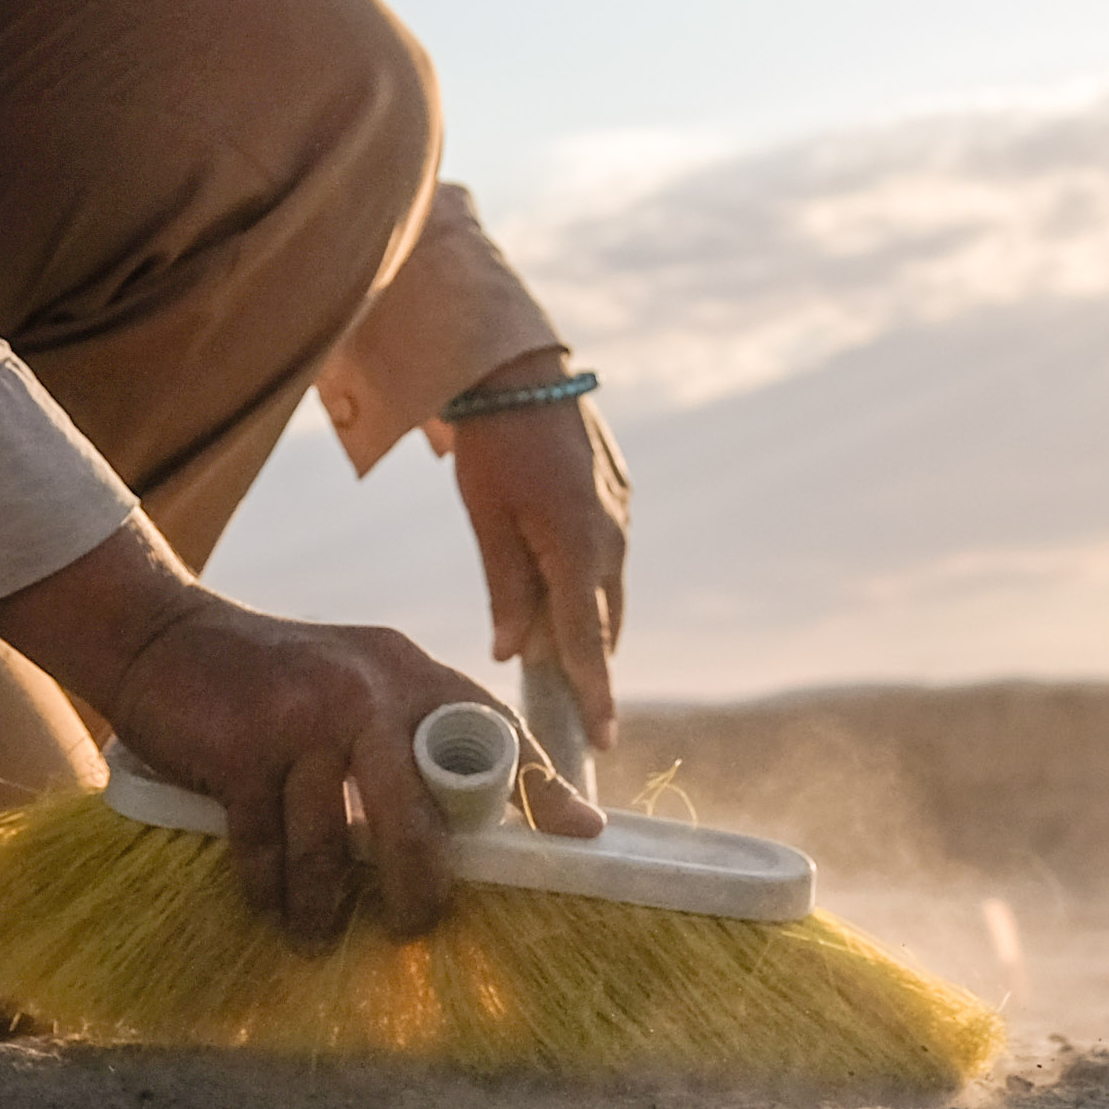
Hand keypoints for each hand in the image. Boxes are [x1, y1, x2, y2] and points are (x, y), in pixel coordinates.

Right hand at [0, 524, 586, 949]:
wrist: (164, 639)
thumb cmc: (273, 681)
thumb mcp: (356, 682)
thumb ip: (408, 735)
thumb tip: (474, 821)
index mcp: (408, 674)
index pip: (496, 734)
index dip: (540, 792)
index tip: (580, 841)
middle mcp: (368, 693)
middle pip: (416, 822)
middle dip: (417, 891)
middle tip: (412, 926)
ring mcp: (305, 720)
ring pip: (333, 851)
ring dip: (323, 908)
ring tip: (317, 933)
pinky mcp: (245, 750)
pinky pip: (266, 848)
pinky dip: (267, 888)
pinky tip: (268, 902)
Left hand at [446, 354, 631, 777]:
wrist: (519, 367)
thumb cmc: (491, 445)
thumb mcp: (487, 520)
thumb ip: (506, 589)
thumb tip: (512, 652)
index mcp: (577, 548)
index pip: (585, 642)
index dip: (594, 696)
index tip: (603, 741)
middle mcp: (611, 537)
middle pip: (603, 622)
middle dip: (585, 661)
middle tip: (562, 696)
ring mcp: (621, 513)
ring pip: (607, 588)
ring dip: (583, 616)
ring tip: (548, 634)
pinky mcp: (619, 492)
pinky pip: (607, 552)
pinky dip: (585, 575)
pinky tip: (553, 570)